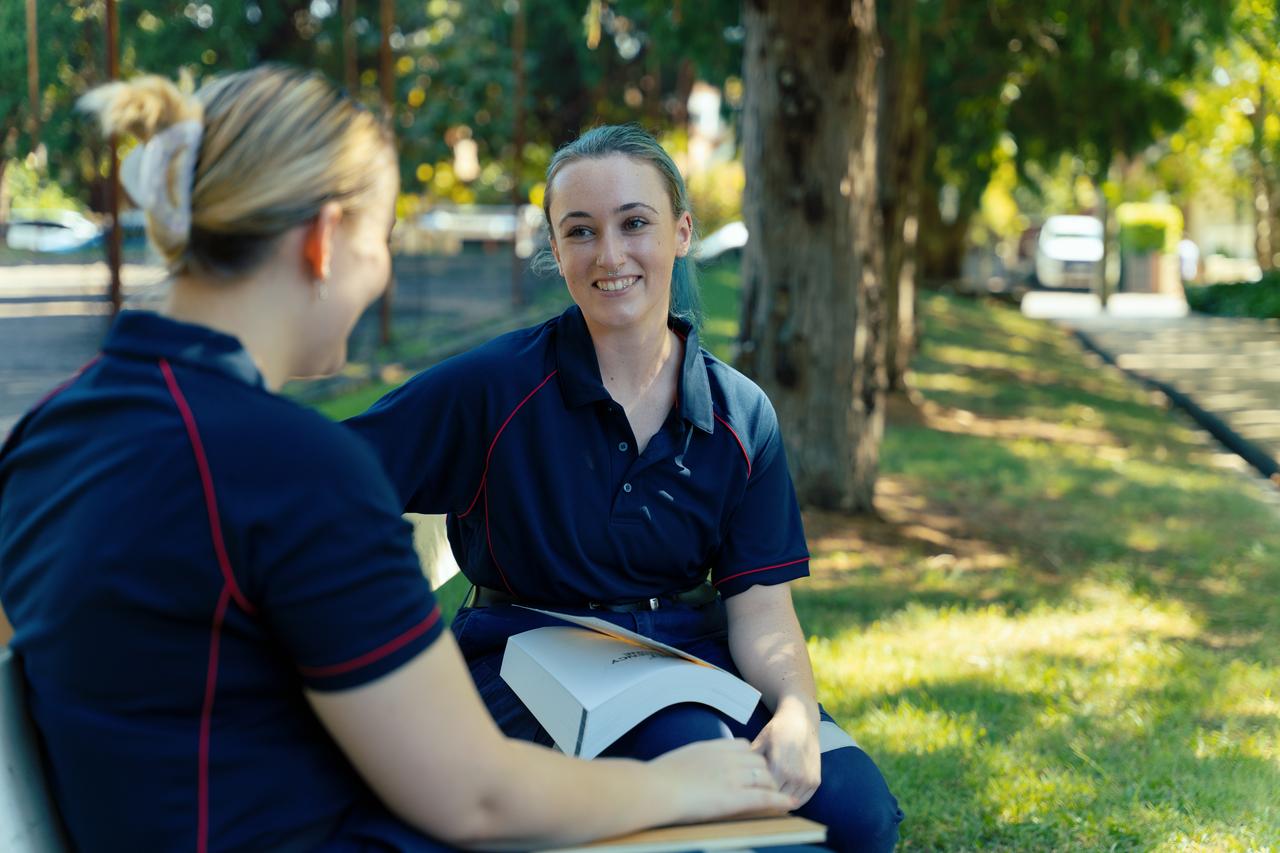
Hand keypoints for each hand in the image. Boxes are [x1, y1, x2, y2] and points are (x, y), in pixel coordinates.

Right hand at [649, 738, 796, 822]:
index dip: (751, 757)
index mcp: (713, 747)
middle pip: (759, 761)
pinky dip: (780, 801)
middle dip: (766, 773)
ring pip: (765, 777)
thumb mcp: (681, 759)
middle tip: (770, 786)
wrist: (655, 788)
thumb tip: (694, 767)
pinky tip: (789, 804)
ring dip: (774, 788)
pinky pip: (765, 797)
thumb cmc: (658, 778)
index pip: (744, 746)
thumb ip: (695, 760)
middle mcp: (727, 758)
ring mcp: (733, 777)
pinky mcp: (734, 797)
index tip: (753, 767)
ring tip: (781, 797)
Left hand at [751, 699, 820, 806]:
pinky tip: (781, 793)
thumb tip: (735, 778)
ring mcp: (807, 780)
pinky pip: (802, 800)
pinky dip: (792, 800)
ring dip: (780, 802)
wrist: (801, 720)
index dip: (754, 796)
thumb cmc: (777, 730)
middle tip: (756, 799)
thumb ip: (749, 763)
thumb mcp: (759, 742)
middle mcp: (796, 777)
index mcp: (779, 768)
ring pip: (789, 804)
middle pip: (776, 802)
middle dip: (766, 801)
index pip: (763, 795)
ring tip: (768, 797)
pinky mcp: (815, 781)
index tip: (747, 796)